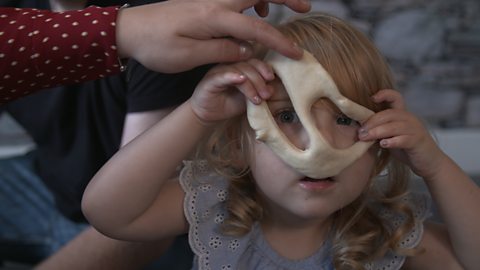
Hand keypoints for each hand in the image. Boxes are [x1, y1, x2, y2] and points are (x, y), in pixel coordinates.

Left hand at [116, 0, 309, 72]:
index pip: (255, 29)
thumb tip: (247, 49)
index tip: (296, 53)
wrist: (130, 29)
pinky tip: (254, 14)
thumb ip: (221, 51)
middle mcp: (214, 2)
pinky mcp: (204, 3)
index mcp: (213, 17)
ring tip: (286, 10)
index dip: (279, 42)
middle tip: (306, 6)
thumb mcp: (188, 56)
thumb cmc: (156, 46)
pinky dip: (252, 2)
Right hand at [190, 59, 273, 124]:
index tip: (271, 79)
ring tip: (256, 98)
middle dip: (259, 80)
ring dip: (250, 84)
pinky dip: (232, 76)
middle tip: (266, 95)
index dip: (264, 68)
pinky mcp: (210, 80)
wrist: (208, 115)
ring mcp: (219, 71)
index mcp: (239, 66)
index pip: (253, 61)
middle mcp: (229, 65)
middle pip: (247, 64)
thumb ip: (259, 91)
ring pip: (237, 69)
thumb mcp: (248, 98)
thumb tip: (272, 88)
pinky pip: (222, 76)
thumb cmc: (228, 104)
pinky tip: (240, 80)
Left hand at [358, 89, 445, 178]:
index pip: (396, 98)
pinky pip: (404, 139)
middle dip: (371, 122)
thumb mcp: (391, 136)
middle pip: (388, 114)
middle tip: (360, 131)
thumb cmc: (406, 149)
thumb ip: (379, 130)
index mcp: (403, 115)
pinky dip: (392, 141)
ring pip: (394, 126)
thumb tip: (358, 128)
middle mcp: (409, 119)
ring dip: (377, 131)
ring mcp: (415, 129)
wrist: (429, 163)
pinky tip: (383, 144)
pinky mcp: (418, 142)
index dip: (385, 94)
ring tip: (365, 138)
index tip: (372, 98)